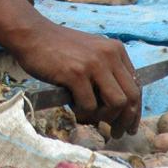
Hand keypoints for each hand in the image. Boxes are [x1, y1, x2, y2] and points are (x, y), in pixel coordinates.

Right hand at [13, 23, 141, 136]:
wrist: (31, 34)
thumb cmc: (57, 46)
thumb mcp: (90, 52)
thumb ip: (106, 70)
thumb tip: (118, 105)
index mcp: (115, 50)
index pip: (136, 86)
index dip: (135, 110)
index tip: (129, 124)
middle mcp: (109, 55)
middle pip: (131, 97)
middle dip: (125, 120)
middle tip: (116, 132)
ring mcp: (93, 64)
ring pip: (116, 103)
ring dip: (105, 117)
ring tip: (90, 118)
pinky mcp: (75, 73)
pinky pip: (89, 105)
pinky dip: (83, 113)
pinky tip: (73, 108)